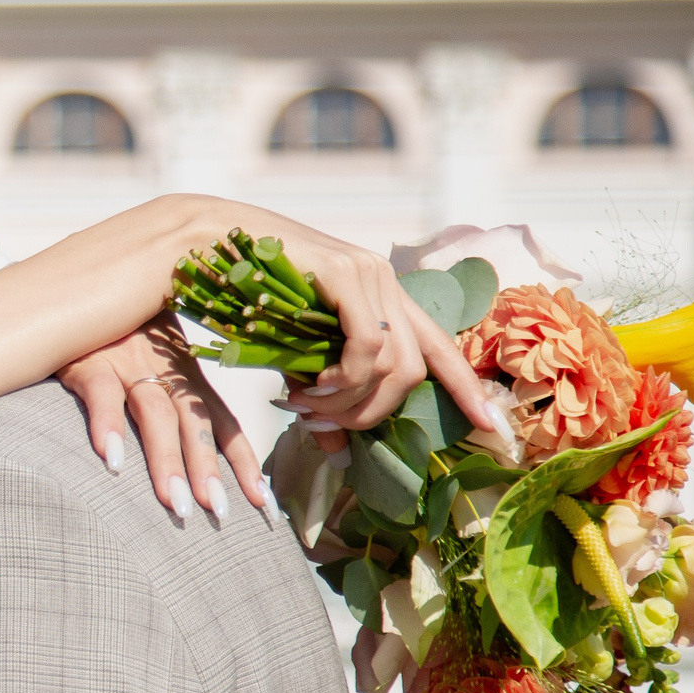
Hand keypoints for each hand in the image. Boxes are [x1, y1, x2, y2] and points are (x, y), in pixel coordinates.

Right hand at [58, 314, 263, 522]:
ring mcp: (127, 362)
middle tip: (222, 516)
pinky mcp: (87, 359)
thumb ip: (169, 390)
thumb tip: (187, 446)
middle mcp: (163, 369)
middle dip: (210, 471)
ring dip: (168, 461)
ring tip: (177, 504)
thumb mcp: (148, 353)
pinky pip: (101, 394)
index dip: (244, 463)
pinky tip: (112, 460)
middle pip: (195, 423)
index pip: (222, 422)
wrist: (67, 289)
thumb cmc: (108, 330)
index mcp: (184, 373)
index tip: (264, 505)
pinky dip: (108, 425)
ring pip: (156, 414)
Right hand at [262, 222, 506, 446]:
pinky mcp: (346, 272)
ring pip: (392, 364)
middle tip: (326, 424)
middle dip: (374, 412)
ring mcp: (369, 274)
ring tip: (308, 406)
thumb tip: (338, 452)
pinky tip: (313, 385)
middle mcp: (385, 282)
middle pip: (414, 370)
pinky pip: (367, 344)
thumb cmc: (244, 295)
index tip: (489, 427)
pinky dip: (344, 377)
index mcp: (383, 297)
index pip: (440, 347)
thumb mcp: (291, 356)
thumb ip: (322, 398)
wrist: (204, 240)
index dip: (467, 389)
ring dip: (349, 401)